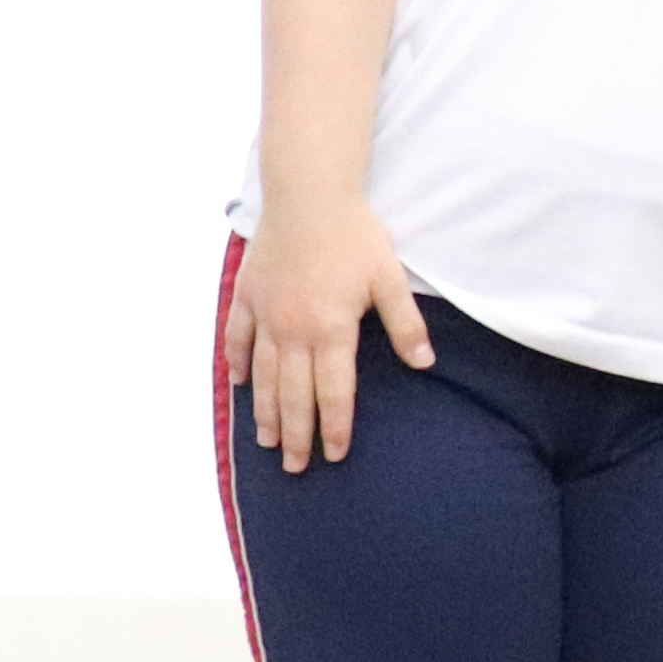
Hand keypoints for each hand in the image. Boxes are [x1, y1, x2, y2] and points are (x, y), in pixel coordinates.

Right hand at [223, 203, 431, 469]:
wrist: (308, 194)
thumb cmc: (354, 234)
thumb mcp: (390, 278)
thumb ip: (406, 324)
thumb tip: (425, 363)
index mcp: (332, 329)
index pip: (334, 392)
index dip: (335, 427)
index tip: (334, 455)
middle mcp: (293, 330)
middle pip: (293, 394)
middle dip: (296, 435)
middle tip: (295, 468)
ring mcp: (265, 314)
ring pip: (262, 375)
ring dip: (264, 412)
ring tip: (267, 443)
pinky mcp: (247, 295)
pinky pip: (237, 338)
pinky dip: (238, 363)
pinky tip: (239, 384)